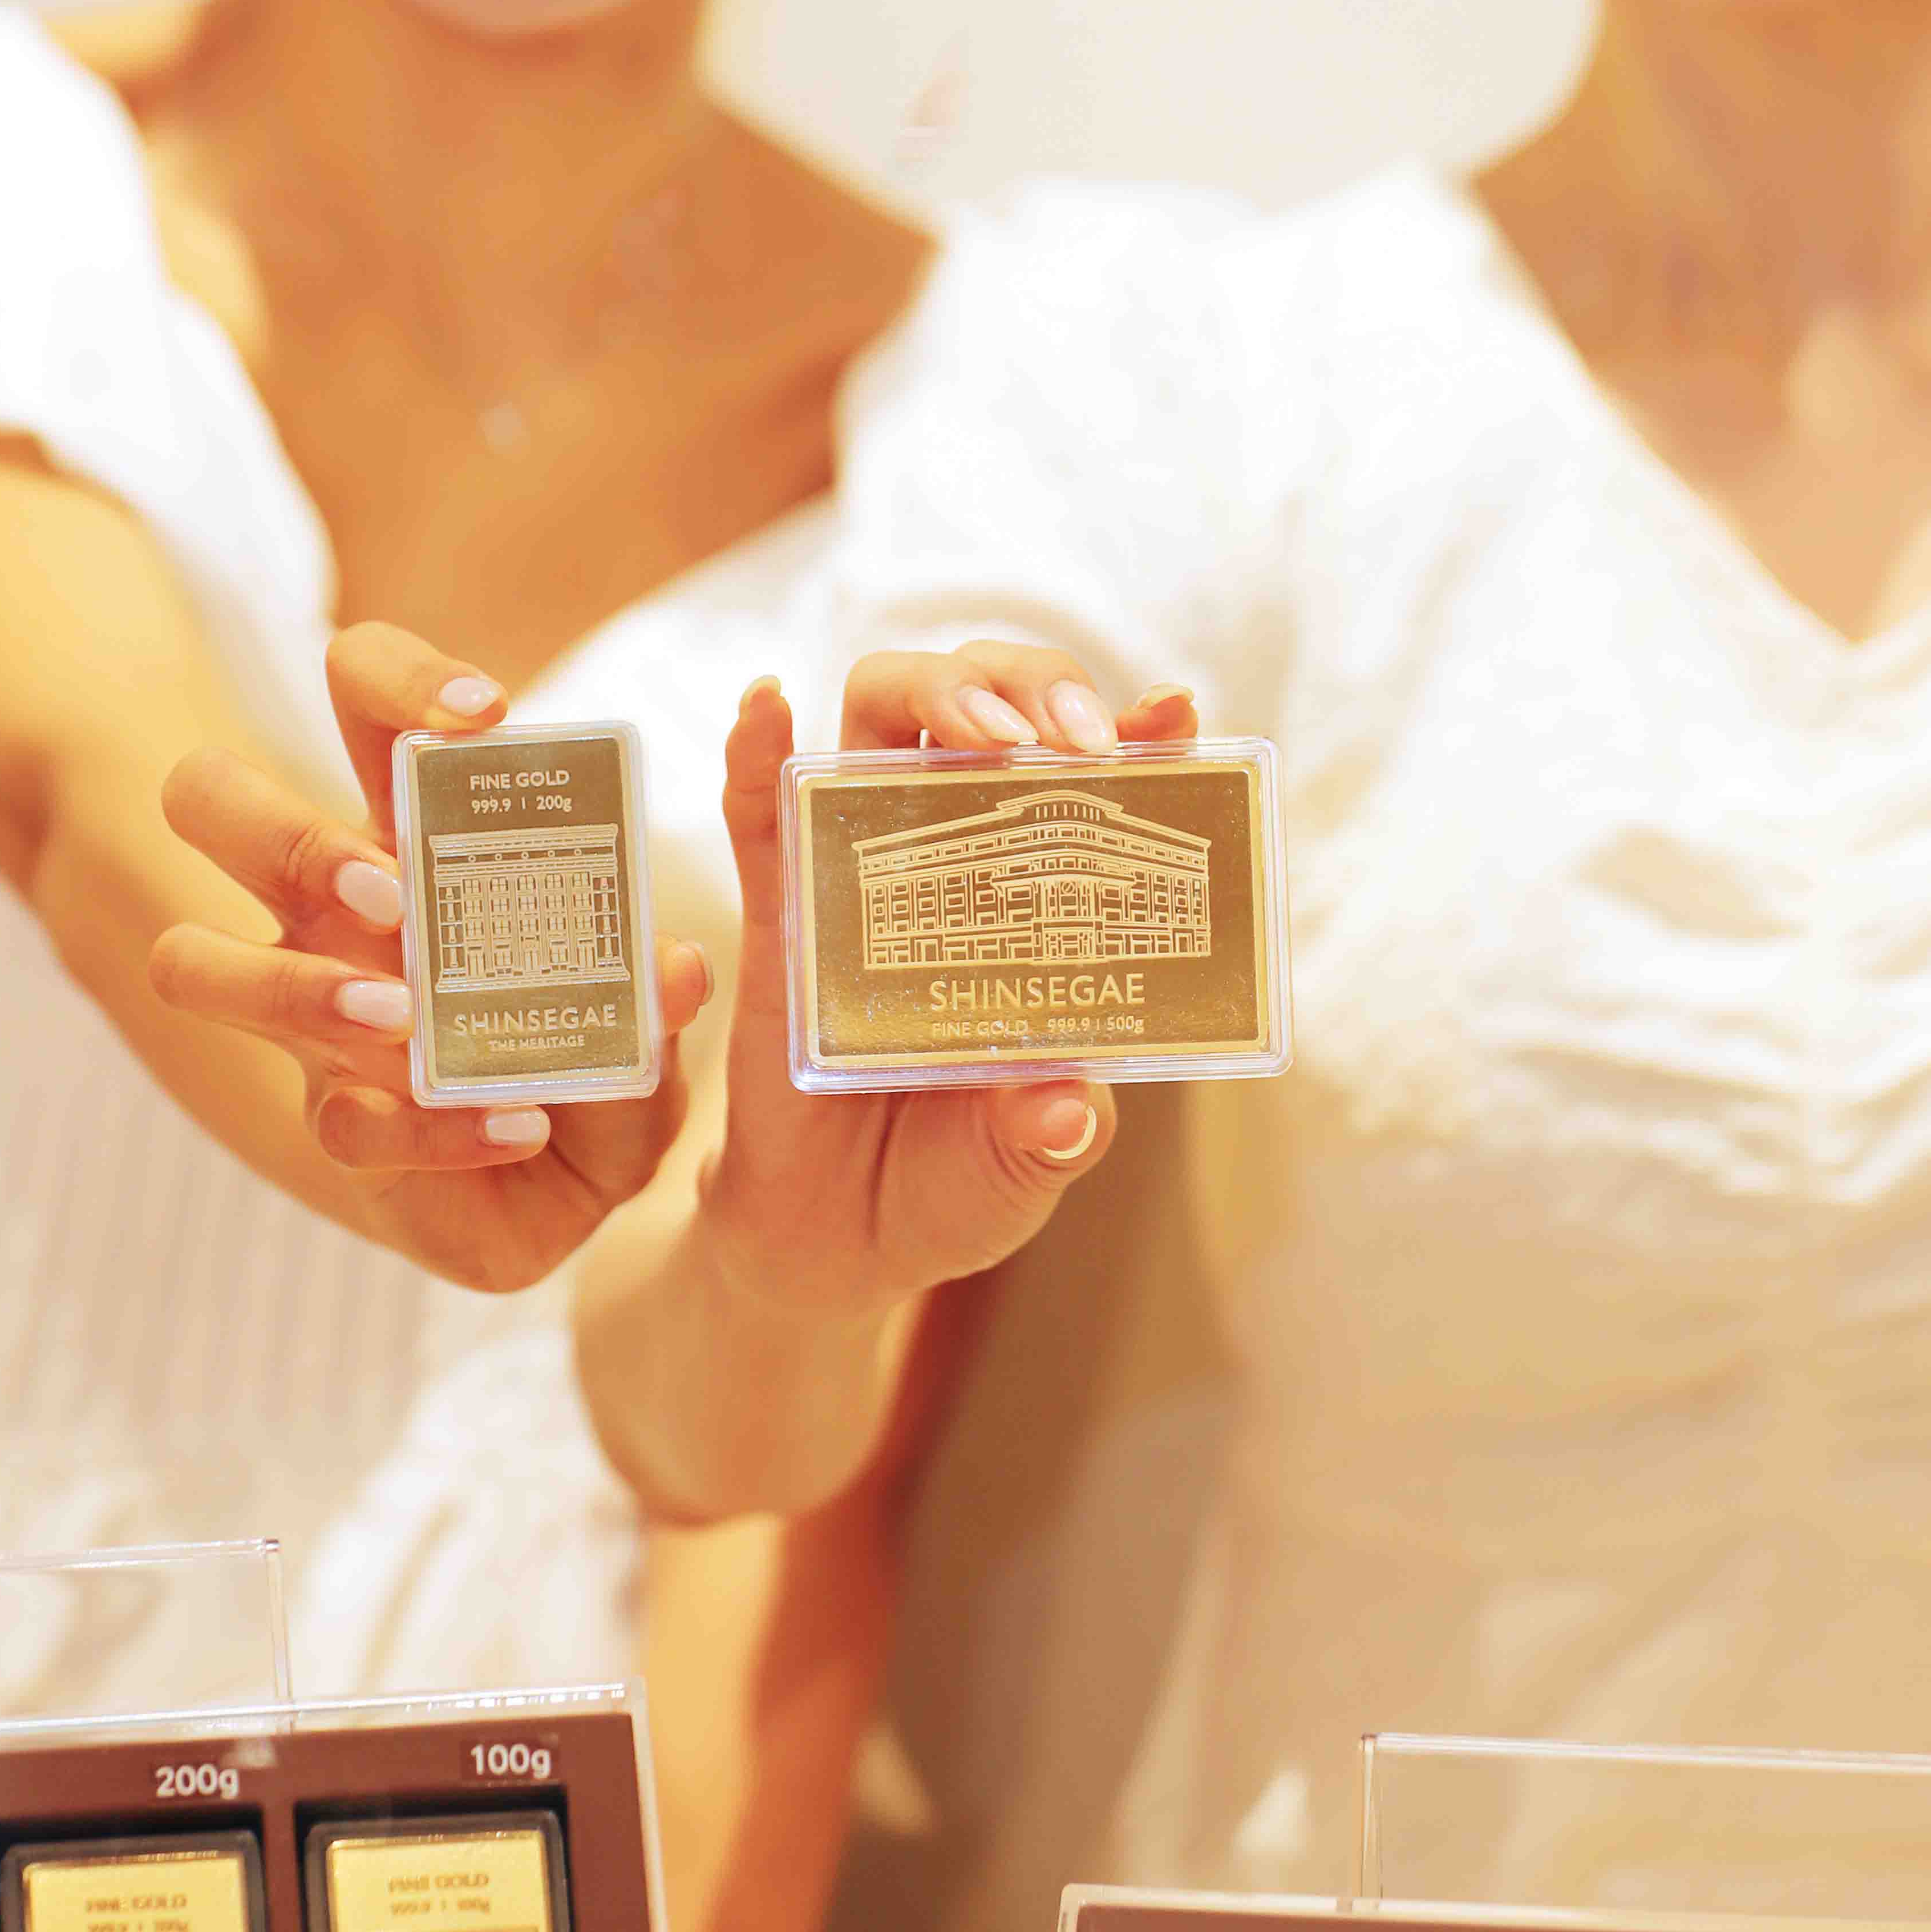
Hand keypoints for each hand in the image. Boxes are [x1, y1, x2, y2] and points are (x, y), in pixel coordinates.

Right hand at [149, 625, 708, 1293]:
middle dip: (284, 832)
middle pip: (208, 798)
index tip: (484, 711)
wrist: (581, 1188)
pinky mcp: (334, 1122)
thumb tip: (677, 967)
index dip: (393, 674)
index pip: (356, 694)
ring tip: (405, 1015)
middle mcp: (332, 907)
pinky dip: (435, 1128)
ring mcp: (313, 1014)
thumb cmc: (597, 1056)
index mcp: (411, 829)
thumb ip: (653, 987)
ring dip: (301, 985)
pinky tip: (519, 1125)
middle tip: (389, 890)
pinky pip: (337, 1119)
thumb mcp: (644, 1011)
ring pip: (191, 961)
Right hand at [693, 649, 1197, 1332]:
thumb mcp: (1024, 1165)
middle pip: (989, 705)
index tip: (1170, 714)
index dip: (1138, 734)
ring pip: (884, 720)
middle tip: (1071, 741)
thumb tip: (1066, 1107)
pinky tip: (768, 704)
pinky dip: (760, 750)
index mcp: (1041, 901)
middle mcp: (958, 860)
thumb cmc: (953, 1183)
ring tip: (978, 726)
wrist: (838, 1246)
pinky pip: (762, 815)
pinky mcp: (781, 916)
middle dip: (1035, 685)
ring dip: (933, 689)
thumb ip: (1052, 1133)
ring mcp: (864, 874)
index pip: (1095, 783)